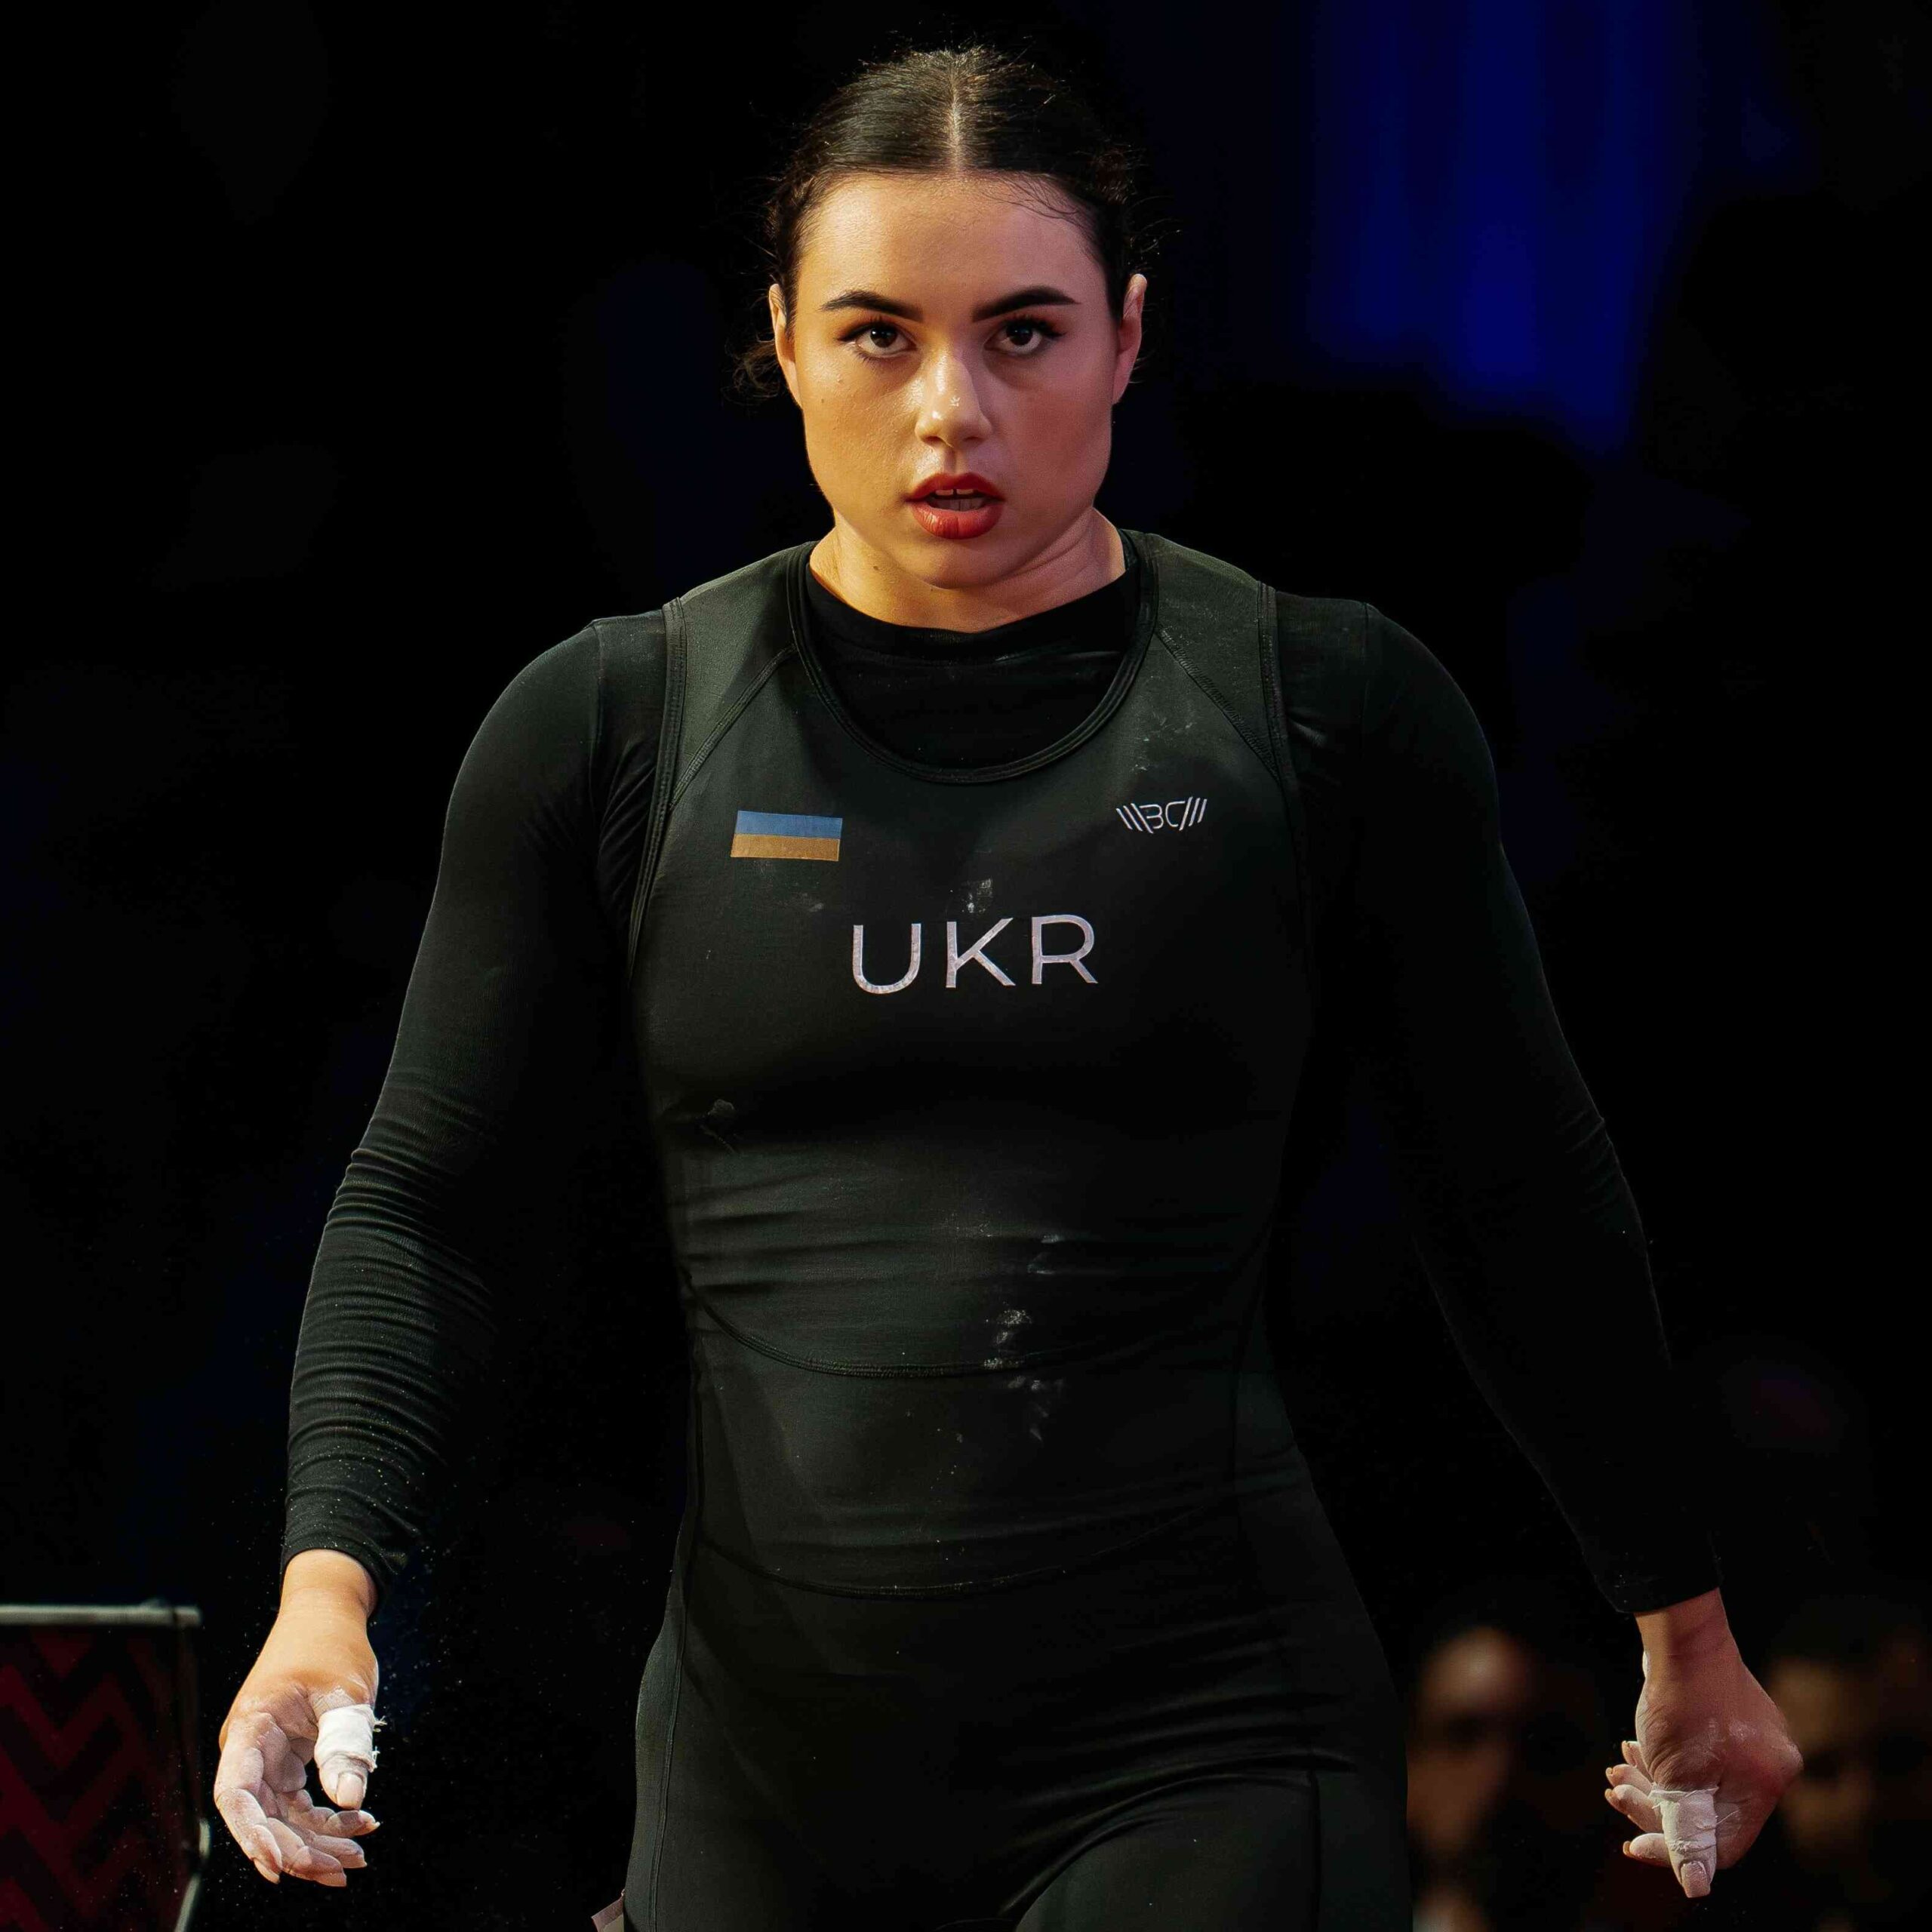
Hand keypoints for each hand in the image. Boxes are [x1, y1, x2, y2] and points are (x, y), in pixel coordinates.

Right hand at [213, 1594, 384, 1887]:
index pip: (235, 1793)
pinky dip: (326, 1818)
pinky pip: (297, 1803)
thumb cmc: (331, 1643)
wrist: (327, 1611)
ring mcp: (266, 1758)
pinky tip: (359, 1825)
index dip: (251, 1834)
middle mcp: (250, 1749)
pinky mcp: (286, 1762)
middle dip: (299, 1849)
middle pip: (261, 1816)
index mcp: (250, 1728)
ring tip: (358, 1858)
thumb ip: (343, 1740)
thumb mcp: (344, 1688)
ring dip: (316, 1841)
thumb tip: (350, 1799)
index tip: (279, 1866)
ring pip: (281, 1817)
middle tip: (344, 1870)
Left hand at [1603, 1637, 1803, 1897]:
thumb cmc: (1680, 1703)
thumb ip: (1688, 1832)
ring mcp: (1755, 1743)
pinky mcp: (1734, 1723)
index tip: (1632, 1844)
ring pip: (1700, 1786)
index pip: (1722, 1846)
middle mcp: (1769, 1767)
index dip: (1675, 1851)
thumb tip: (1696, 1885)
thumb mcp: (1677, 1778)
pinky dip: (1667, 1764)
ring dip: (1654, 1786)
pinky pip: (1701, 1762)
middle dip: (1656, 1810)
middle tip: (1615, 1791)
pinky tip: (1634, 1752)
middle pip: (1709, 1816)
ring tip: (1619, 1769)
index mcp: (1764, 1785)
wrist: (1680, 1635)